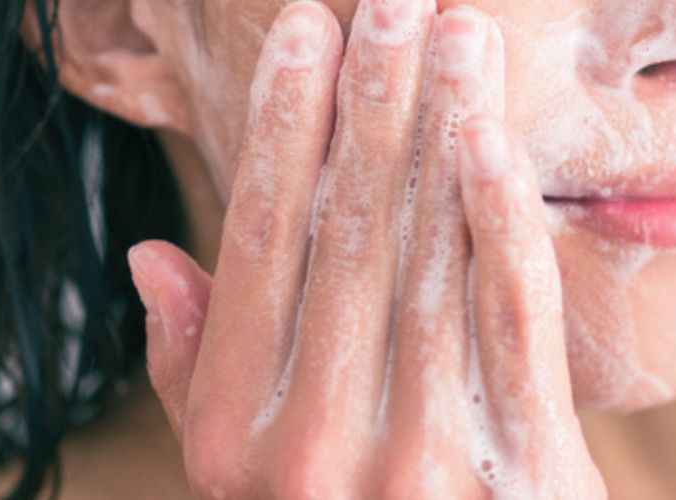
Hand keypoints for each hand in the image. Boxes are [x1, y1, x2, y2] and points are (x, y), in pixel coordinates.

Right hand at [128, 2, 602, 496]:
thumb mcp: (243, 479)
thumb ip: (200, 373)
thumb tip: (155, 255)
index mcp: (235, 442)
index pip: (257, 253)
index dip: (280, 135)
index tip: (302, 38)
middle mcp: (313, 450)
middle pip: (346, 238)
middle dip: (371, 106)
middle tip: (391, 5)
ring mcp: (416, 464)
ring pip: (427, 261)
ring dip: (441, 132)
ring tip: (456, 34)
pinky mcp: (521, 474)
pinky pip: (509, 321)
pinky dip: (500, 221)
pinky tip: (492, 140)